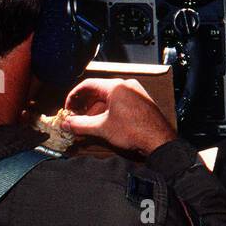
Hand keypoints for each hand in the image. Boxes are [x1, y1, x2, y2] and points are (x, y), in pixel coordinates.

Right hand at [62, 78, 178, 155]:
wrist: (159, 140)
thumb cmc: (133, 131)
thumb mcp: (102, 128)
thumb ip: (80, 124)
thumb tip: (66, 123)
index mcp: (116, 86)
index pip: (88, 85)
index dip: (74, 96)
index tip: (68, 108)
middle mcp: (126, 86)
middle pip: (98, 92)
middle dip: (84, 106)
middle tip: (75, 118)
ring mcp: (135, 93)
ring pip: (108, 99)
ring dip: (95, 111)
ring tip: (86, 125)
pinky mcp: (141, 102)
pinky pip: (119, 103)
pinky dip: (108, 112)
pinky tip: (102, 125)